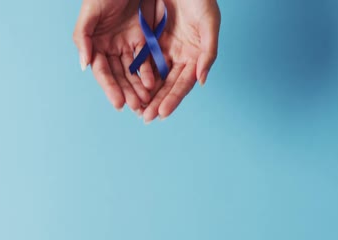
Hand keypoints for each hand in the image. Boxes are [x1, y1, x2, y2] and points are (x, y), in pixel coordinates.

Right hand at [73, 0, 157, 111]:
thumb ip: (83, 38)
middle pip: (119, 75)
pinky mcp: (143, 39)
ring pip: (133, 71)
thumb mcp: (91, 11)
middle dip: (127, 92)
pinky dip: (151, 72)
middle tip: (137, 107)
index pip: (102, 72)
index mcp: (95, 44)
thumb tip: (84, 66)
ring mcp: (127, 44)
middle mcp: (110, 48)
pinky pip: (147, 59)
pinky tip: (155, 83)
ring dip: (139, 87)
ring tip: (147, 101)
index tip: (119, 103)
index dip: (110, 88)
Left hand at [142, 0, 220, 122]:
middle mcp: (179, 56)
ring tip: (136, 109)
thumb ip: (208, 53)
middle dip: (156, 102)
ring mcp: (164, 49)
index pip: (183, 84)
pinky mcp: (150, 40)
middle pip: (166, 85)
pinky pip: (141, 61)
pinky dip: (135, 76)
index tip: (162, 113)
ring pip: (153, 77)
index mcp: (195, 56)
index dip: (173, 99)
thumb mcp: (209, 22)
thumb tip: (202, 81)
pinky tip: (128, 88)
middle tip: (145, 118)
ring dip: (145, 94)